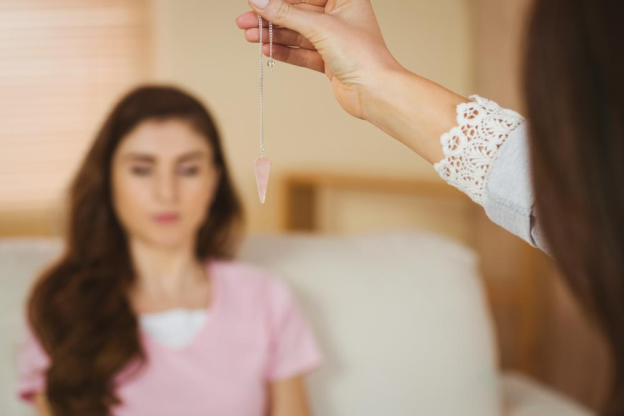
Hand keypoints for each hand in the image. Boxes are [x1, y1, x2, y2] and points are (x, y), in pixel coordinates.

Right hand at [236, 0, 402, 120]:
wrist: (375, 92)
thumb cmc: (363, 56)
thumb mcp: (320, 28)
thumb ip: (287, 14)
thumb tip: (260, 0)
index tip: (256, 0)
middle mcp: (340, 17)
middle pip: (298, 12)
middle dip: (271, 17)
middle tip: (245, 20)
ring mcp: (334, 40)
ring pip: (297, 33)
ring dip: (273, 35)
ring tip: (250, 36)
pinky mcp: (329, 60)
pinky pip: (301, 52)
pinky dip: (284, 52)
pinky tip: (267, 50)